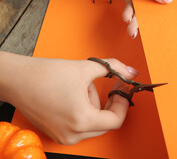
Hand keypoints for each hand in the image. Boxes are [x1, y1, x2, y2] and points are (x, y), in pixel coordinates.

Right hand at [0, 52, 138, 144]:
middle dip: (111, 102)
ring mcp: (63, 136)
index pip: (116, 120)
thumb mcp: (86, 67)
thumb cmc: (45, 74)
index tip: (123, 88)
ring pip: (93, 123)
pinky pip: (80, 125)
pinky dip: (84, 110)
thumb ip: (114, 68)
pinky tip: (75, 94)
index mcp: (82, 120)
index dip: (123, 102)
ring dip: (95, 104)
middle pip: (106, 123)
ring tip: (82, 85)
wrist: (16, 79)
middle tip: (112, 83)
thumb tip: (131, 71)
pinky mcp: (57, 133)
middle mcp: (73, 134)